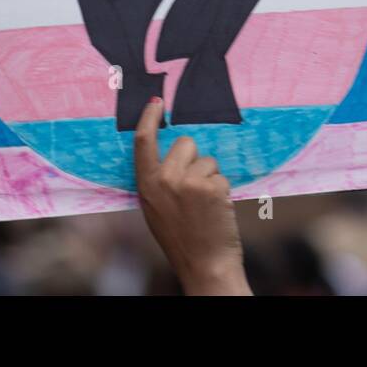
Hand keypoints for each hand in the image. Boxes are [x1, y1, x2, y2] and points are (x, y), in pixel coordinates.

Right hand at [133, 97, 250, 294]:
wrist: (204, 264)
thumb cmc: (181, 237)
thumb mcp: (155, 207)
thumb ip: (158, 179)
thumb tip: (171, 153)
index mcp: (146, 184)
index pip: (143, 142)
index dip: (149, 118)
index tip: (156, 102)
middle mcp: (164, 179)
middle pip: (185, 144)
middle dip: (194, 158)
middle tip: (194, 188)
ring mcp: (188, 182)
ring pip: (208, 160)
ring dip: (211, 177)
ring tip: (205, 205)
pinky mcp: (211, 187)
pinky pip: (221, 175)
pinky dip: (223, 190)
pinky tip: (217, 210)